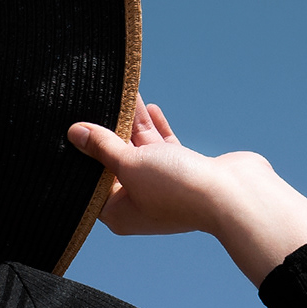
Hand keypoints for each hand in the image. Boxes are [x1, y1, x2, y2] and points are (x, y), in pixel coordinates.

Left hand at [68, 97, 306, 284]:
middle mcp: (139, 203)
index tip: (73, 131)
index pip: (91, 184)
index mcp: (119, 213)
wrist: (233, 194)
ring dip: (132, 124)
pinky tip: (147, 108)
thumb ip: (103, 147)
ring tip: (121, 94)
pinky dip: (155, 129)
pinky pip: (163, 148)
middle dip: (108, 133)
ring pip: (141, 151)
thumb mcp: (130, 164)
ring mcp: (163, 187)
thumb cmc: (177, 188)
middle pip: (115, 164)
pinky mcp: (184, 171)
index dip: (83, 158)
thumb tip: (74, 133)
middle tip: (94, 104)